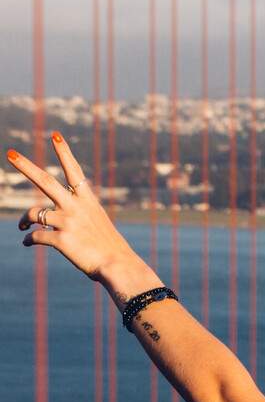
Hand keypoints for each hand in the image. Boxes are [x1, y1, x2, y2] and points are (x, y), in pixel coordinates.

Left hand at [9, 134, 151, 293]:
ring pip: (34, 213)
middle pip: (45, 181)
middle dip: (26, 166)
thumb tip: (41, 221)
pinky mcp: (60, 240)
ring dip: (23, 220)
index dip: (64, 153)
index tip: (55, 136)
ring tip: (21, 226)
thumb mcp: (95, 223)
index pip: (74, 171)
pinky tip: (28, 243)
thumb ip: (72, 215)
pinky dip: (30, 239)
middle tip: (11, 153)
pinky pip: (36, 236)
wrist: (117, 265)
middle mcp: (76, 207)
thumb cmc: (107, 246)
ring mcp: (67, 223)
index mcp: (87, 200)